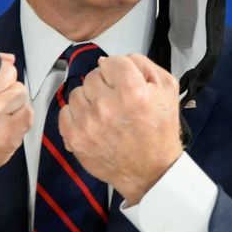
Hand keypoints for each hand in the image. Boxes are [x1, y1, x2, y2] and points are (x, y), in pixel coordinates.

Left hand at [58, 53, 182, 204]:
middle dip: (105, 85)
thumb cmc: (159, 131)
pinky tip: (93, 122)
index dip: (120, 71)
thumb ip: (142, 63)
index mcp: (132, 92)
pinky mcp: (75, 138)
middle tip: (118, 101)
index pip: (112, 61)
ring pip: (77, 92)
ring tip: (106, 113)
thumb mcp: (167, 88)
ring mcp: (89, 123)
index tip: (125, 83)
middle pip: (93, 75)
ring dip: (90, 99)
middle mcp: (108, 106)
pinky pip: (65, 111)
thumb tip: (110, 61)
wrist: (151, 170)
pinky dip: (77, 115)